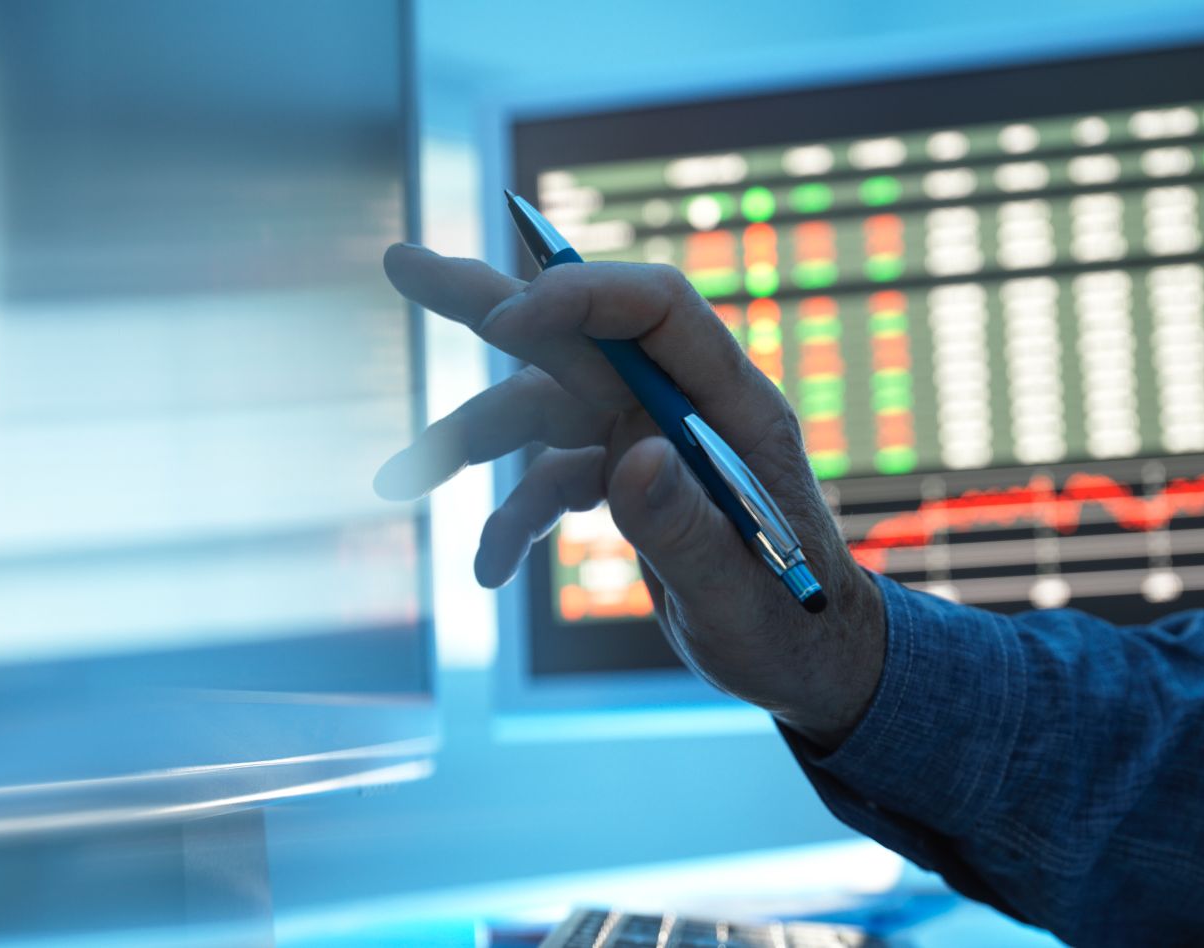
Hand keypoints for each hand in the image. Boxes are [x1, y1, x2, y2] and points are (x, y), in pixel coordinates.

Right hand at [380, 244, 884, 748]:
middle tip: (403, 263)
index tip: (503, 322)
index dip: (580, 297)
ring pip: (544, 410)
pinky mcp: (626, 481)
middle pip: (581, 337)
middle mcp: (682, 409)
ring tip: (399, 477)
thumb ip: (687, 530)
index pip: (657, 312)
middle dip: (491, 305)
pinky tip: (489, 568)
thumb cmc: (792, 627)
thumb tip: (633, 457)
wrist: (804, 659)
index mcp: (733, 410)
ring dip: (472, 438)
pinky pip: (550, 479)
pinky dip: (512, 517)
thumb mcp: (740, 596)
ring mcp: (649, 441)